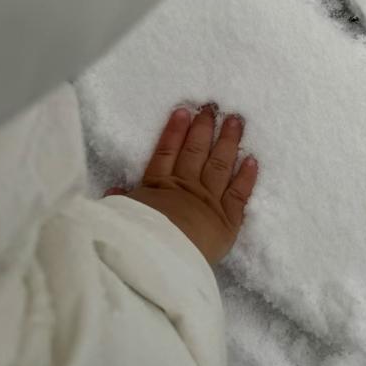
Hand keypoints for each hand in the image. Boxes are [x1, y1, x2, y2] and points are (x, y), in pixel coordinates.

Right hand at [106, 104, 257, 264]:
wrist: (163, 257)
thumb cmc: (137, 240)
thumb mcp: (120, 218)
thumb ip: (121, 203)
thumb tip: (113, 191)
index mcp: (157, 186)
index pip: (166, 152)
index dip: (174, 132)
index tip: (183, 111)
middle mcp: (185, 187)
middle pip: (196, 152)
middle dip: (204, 129)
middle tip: (212, 108)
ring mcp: (209, 200)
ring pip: (220, 164)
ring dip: (228, 142)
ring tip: (235, 120)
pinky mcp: (228, 218)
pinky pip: (239, 192)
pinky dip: (246, 176)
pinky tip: (252, 159)